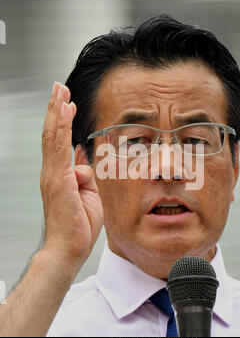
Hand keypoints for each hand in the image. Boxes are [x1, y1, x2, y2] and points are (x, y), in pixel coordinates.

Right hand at [40, 82, 102, 273]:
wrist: (68, 249)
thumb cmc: (78, 226)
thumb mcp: (88, 195)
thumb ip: (84, 176)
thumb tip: (82, 163)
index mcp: (60, 176)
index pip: (59, 142)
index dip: (62, 121)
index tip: (67, 104)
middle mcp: (52, 172)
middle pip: (52, 134)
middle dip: (56, 109)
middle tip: (59, 88)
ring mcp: (53, 176)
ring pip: (53, 136)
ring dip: (57, 112)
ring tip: (60, 91)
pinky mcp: (59, 181)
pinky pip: (60, 149)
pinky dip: (62, 128)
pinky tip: (65, 112)